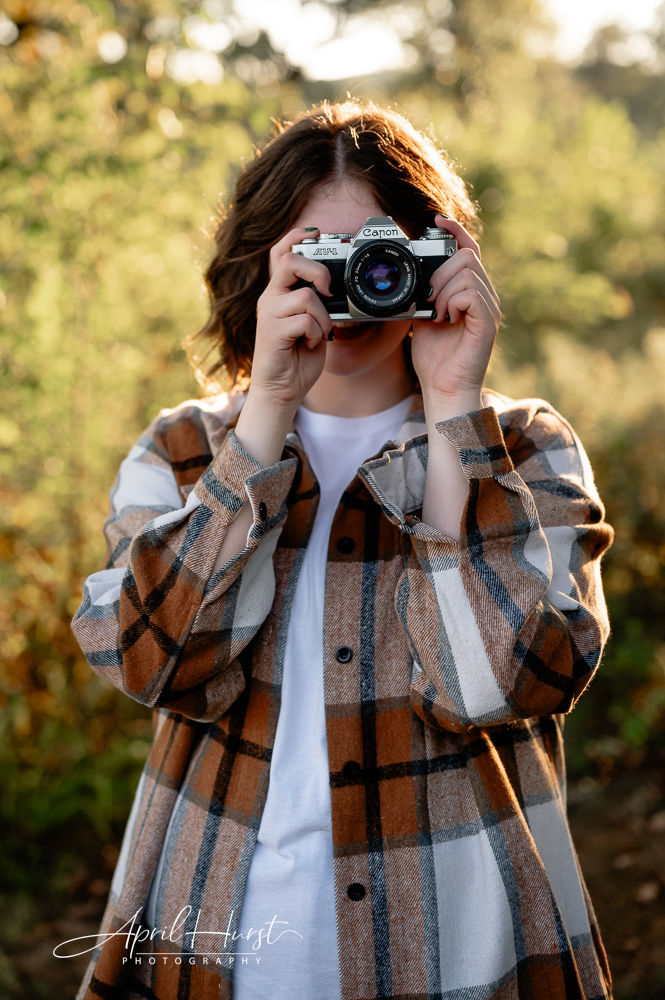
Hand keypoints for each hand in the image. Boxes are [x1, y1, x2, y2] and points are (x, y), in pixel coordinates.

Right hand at [250, 227, 332, 411]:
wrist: (281, 390)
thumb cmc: (297, 358)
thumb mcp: (312, 324)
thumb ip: (316, 304)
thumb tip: (333, 288)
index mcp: (278, 293)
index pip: (279, 253)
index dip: (295, 236)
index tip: (315, 232)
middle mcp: (270, 298)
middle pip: (290, 261)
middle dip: (317, 271)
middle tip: (329, 291)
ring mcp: (269, 313)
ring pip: (306, 296)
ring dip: (323, 319)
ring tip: (318, 334)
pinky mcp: (272, 330)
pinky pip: (305, 320)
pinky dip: (316, 334)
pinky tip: (310, 344)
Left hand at [411, 215, 500, 409]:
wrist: (443, 387)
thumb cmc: (434, 357)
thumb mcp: (423, 315)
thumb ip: (425, 292)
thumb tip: (416, 271)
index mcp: (469, 291)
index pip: (469, 249)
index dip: (455, 231)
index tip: (436, 220)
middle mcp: (484, 295)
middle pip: (467, 256)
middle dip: (440, 272)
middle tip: (428, 299)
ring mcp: (489, 308)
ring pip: (466, 273)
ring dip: (443, 291)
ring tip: (437, 314)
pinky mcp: (488, 322)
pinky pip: (470, 293)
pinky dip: (452, 302)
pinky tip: (446, 319)